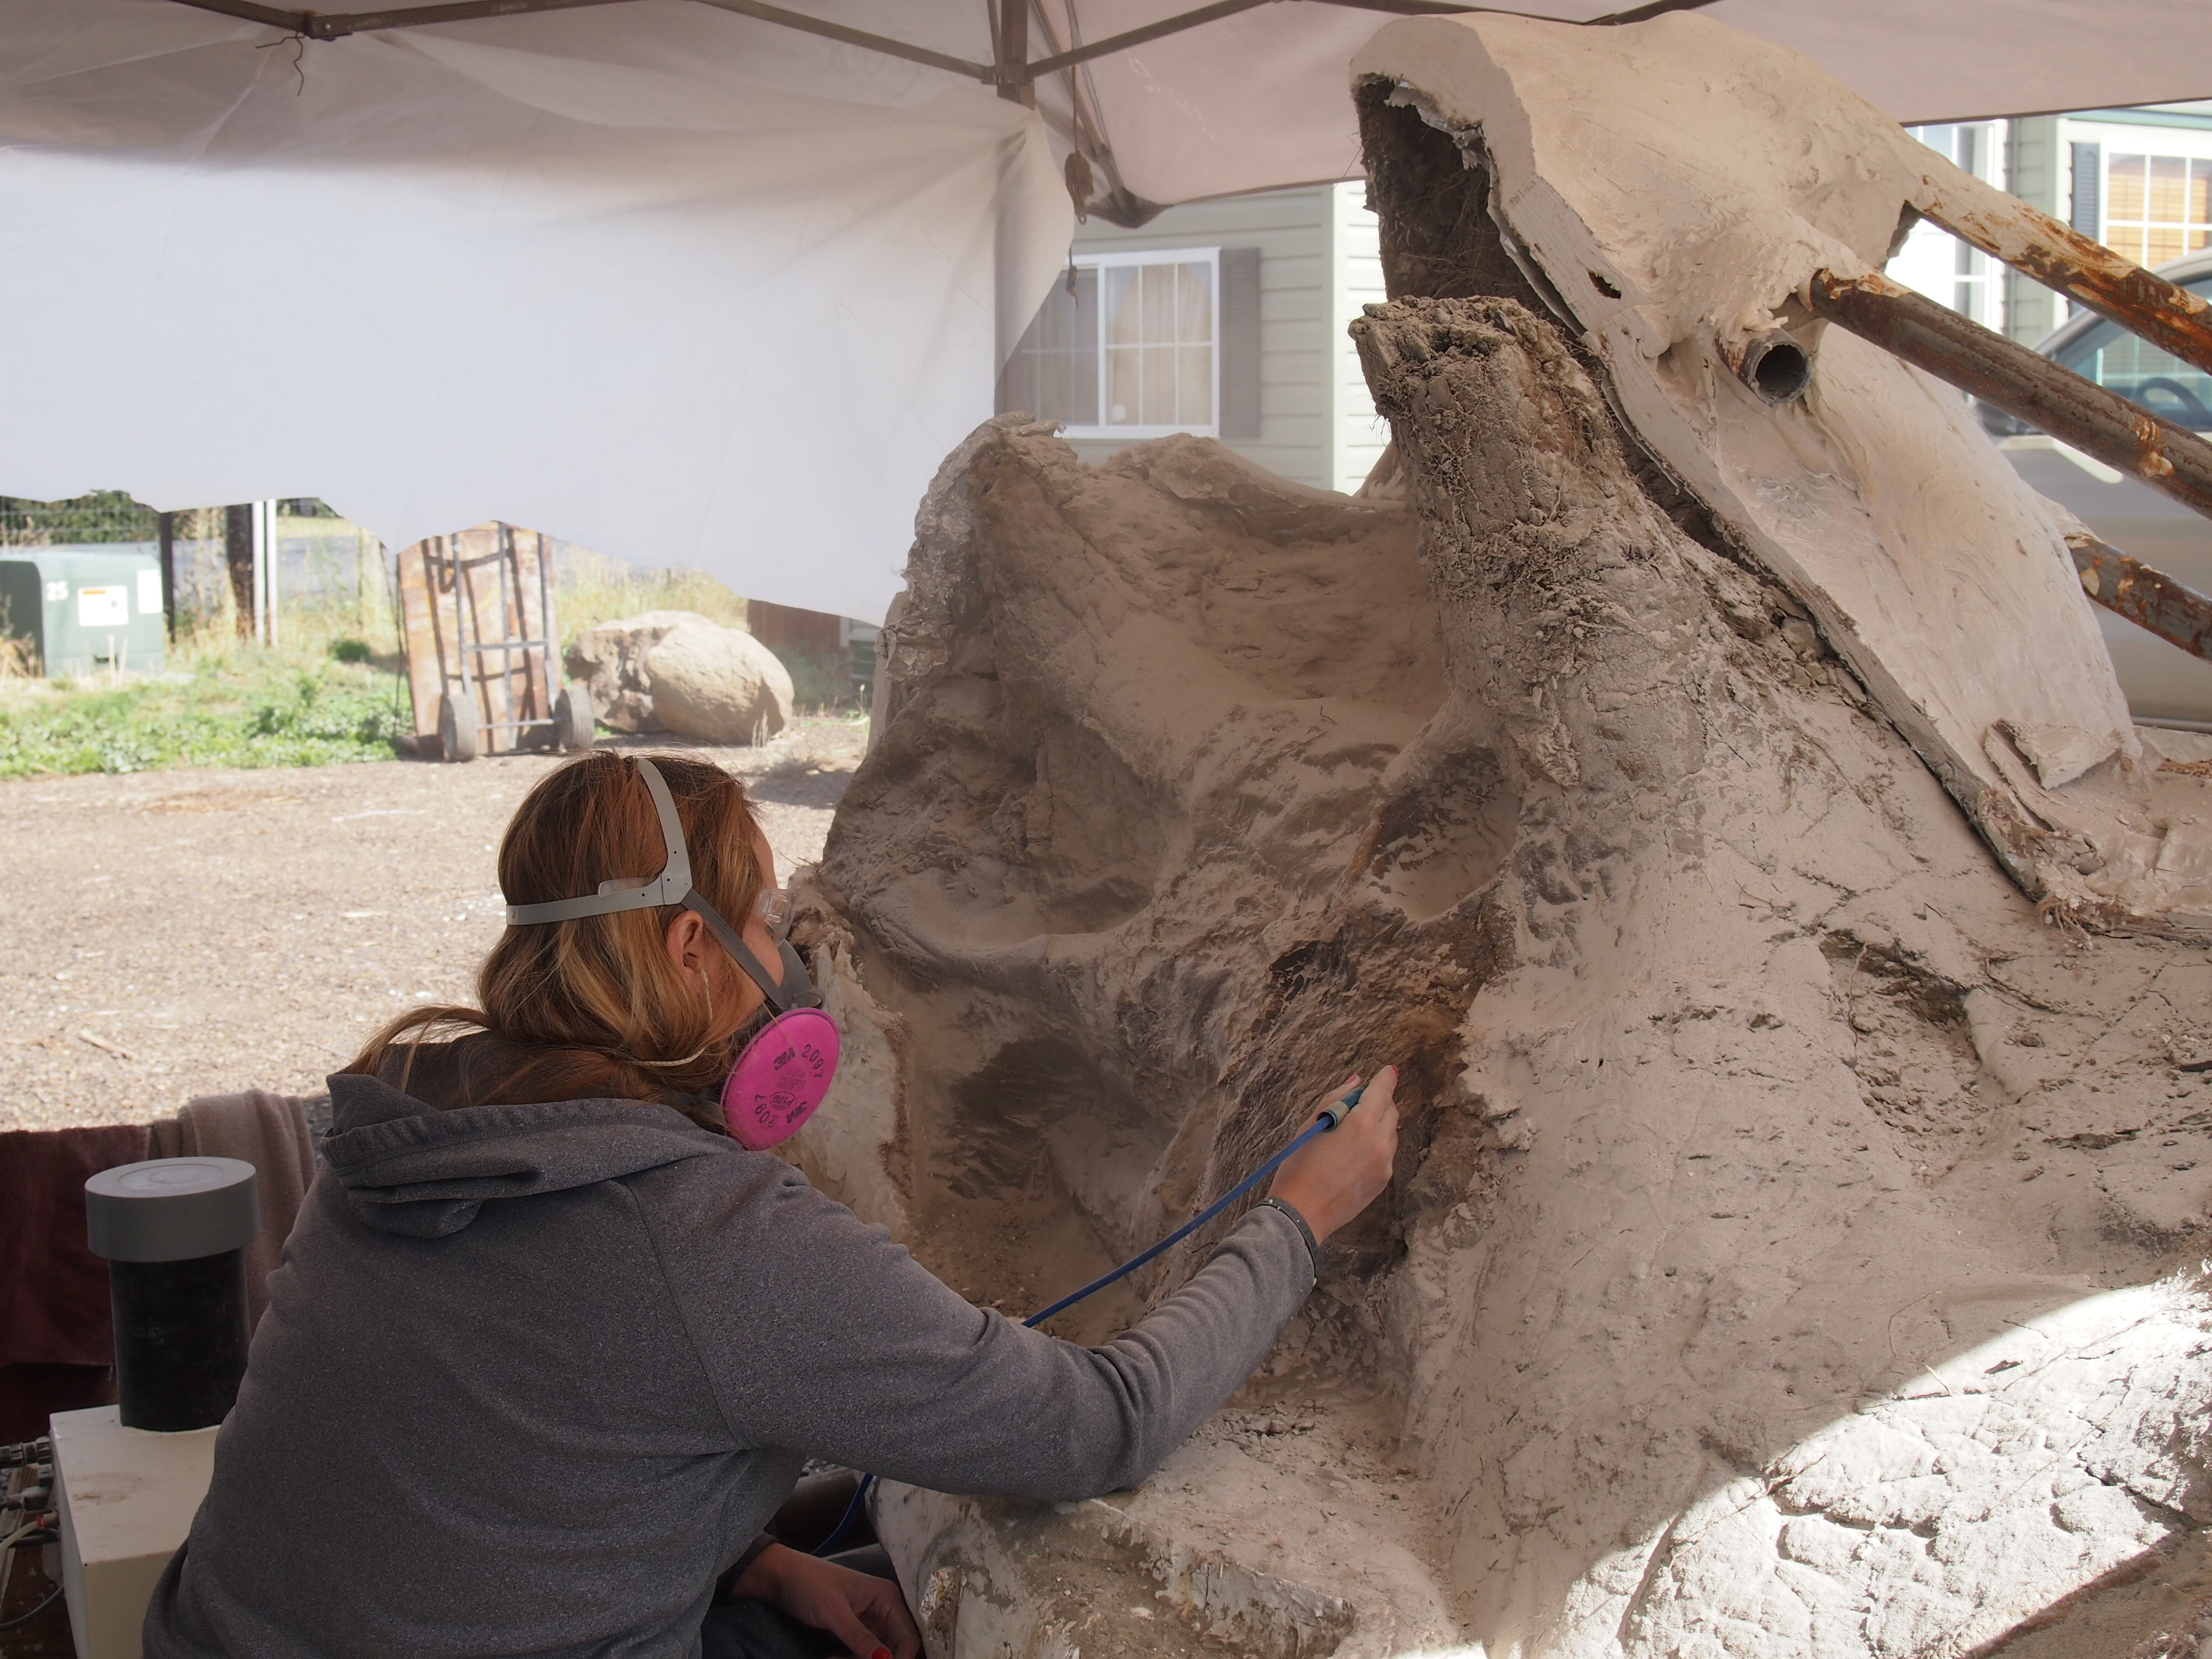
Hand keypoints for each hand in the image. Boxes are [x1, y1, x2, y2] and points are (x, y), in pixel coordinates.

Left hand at [732, 1542, 919, 1658]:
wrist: (781, 1577)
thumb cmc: (808, 1584)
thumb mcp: (834, 1613)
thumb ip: (860, 1638)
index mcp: (887, 1597)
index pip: (909, 1637)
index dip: (901, 1658)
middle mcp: (884, 1608)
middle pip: (895, 1648)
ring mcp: (870, 1620)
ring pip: (879, 1653)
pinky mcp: (855, 1630)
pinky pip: (864, 1652)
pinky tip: (834, 1657)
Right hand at [1268, 1066, 1399, 1240]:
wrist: (1302, 1212)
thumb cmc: (1299, 1166)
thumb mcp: (1312, 1125)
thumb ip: (1336, 1099)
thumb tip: (1356, 1082)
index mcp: (1361, 1125)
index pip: (1381, 1092)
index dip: (1385, 1078)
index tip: (1388, 1071)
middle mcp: (1380, 1143)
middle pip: (1391, 1111)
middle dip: (1379, 1102)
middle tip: (1359, 1103)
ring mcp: (1384, 1164)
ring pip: (1391, 1133)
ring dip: (1379, 1124)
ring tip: (1351, 1132)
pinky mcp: (1383, 1181)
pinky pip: (1386, 1153)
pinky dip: (1377, 1145)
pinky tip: (1354, 1153)